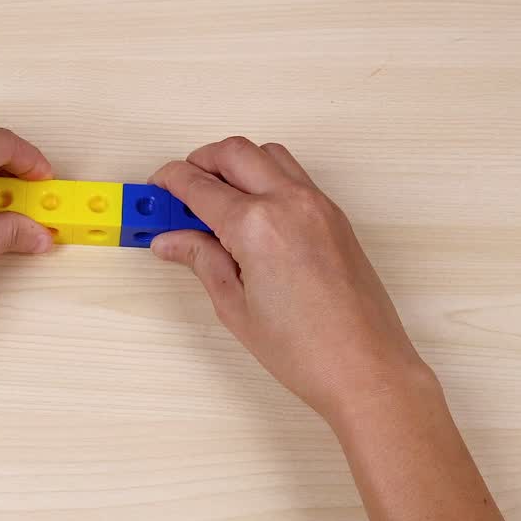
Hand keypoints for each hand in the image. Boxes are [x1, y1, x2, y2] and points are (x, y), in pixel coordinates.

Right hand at [150, 138, 434, 421]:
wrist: (366, 369)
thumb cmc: (306, 350)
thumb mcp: (235, 307)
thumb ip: (201, 260)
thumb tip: (171, 240)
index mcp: (256, 225)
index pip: (198, 185)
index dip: (168, 184)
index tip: (154, 193)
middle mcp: (289, 202)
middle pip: (232, 152)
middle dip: (199, 162)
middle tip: (179, 193)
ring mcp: (317, 204)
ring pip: (267, 153)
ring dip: (235, 164)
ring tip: (215, 202)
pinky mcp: (335, 216)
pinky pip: (293, 175)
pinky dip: (265, 178)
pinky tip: (250, 214)